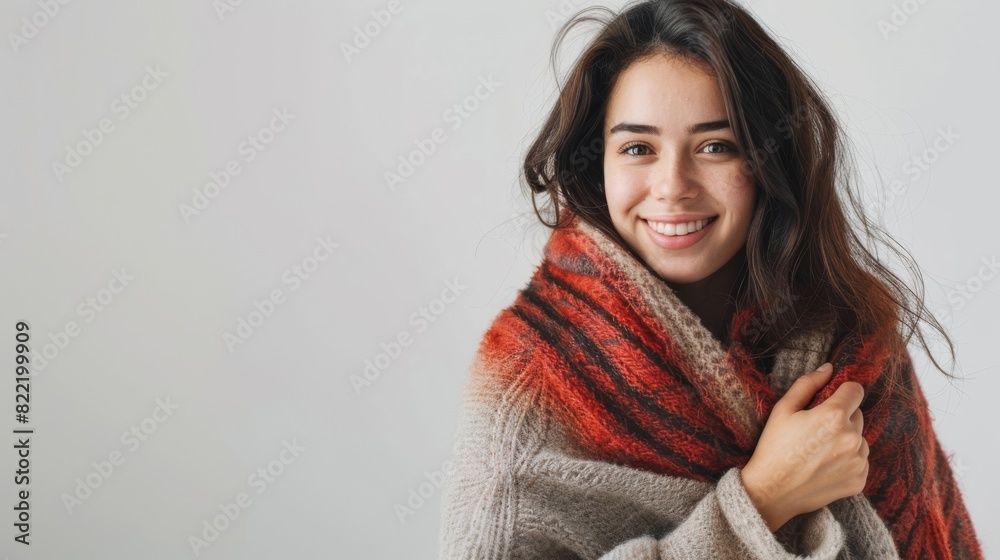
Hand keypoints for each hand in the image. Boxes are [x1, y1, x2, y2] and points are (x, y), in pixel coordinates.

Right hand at [739, 362, 868, 531]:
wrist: (771, 491)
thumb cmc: (773, 447)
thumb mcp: (783, 409)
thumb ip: (808, 384)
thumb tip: (829, 368)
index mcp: (834, 416)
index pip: (855, 390)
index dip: (841, 392)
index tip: (828, 401)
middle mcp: (852, 438)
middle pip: (858, 414)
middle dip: (841, 417)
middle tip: (815, 430)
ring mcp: (858, 462)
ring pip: (861, 439)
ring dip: (846, 439)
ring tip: (819, 451)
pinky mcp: (859, 481)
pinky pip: (861, 461)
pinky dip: (848, 460)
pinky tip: (825, 465)